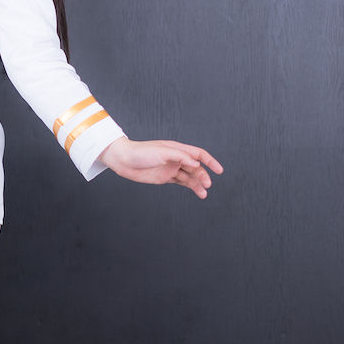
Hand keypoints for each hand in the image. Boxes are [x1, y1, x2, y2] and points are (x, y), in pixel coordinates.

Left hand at [98, 136, 222, 198]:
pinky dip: (190, 187)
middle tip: (207, 185)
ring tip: (203, 194)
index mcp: (178, 149)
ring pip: (190, 177)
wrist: (124, 160)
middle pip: (196, 167)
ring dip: (198, 184)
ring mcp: (171, 168)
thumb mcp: (163, 152)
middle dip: (203, 176)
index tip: (219, 171)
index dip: (210, 161)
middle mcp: (176, 159)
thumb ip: (181, 157)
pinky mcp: (165, 177)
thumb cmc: (142, 152)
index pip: (199, 154)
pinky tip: (197, 192)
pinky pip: (181, 182)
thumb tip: (197, 164)